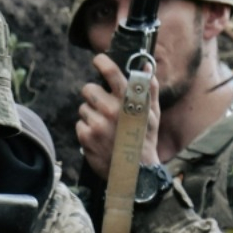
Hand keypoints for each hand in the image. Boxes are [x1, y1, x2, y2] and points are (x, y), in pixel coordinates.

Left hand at [76, 53, 159, 180]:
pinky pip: (80, 124)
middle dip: (93, 95)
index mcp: (129, 100)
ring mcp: (97, 123)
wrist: (136, 172)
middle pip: (88, 89)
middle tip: (102, 106)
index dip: (102, 62)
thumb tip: (145, 65)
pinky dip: (87, 129)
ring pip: (83, 108)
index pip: (111, 72)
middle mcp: (111, 109)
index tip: (98, 60)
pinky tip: (99, 138)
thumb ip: (149, 88)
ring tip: (105, 127)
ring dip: (91, 115)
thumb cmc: (145, 140)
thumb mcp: (153, 114)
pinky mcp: (86, 136)